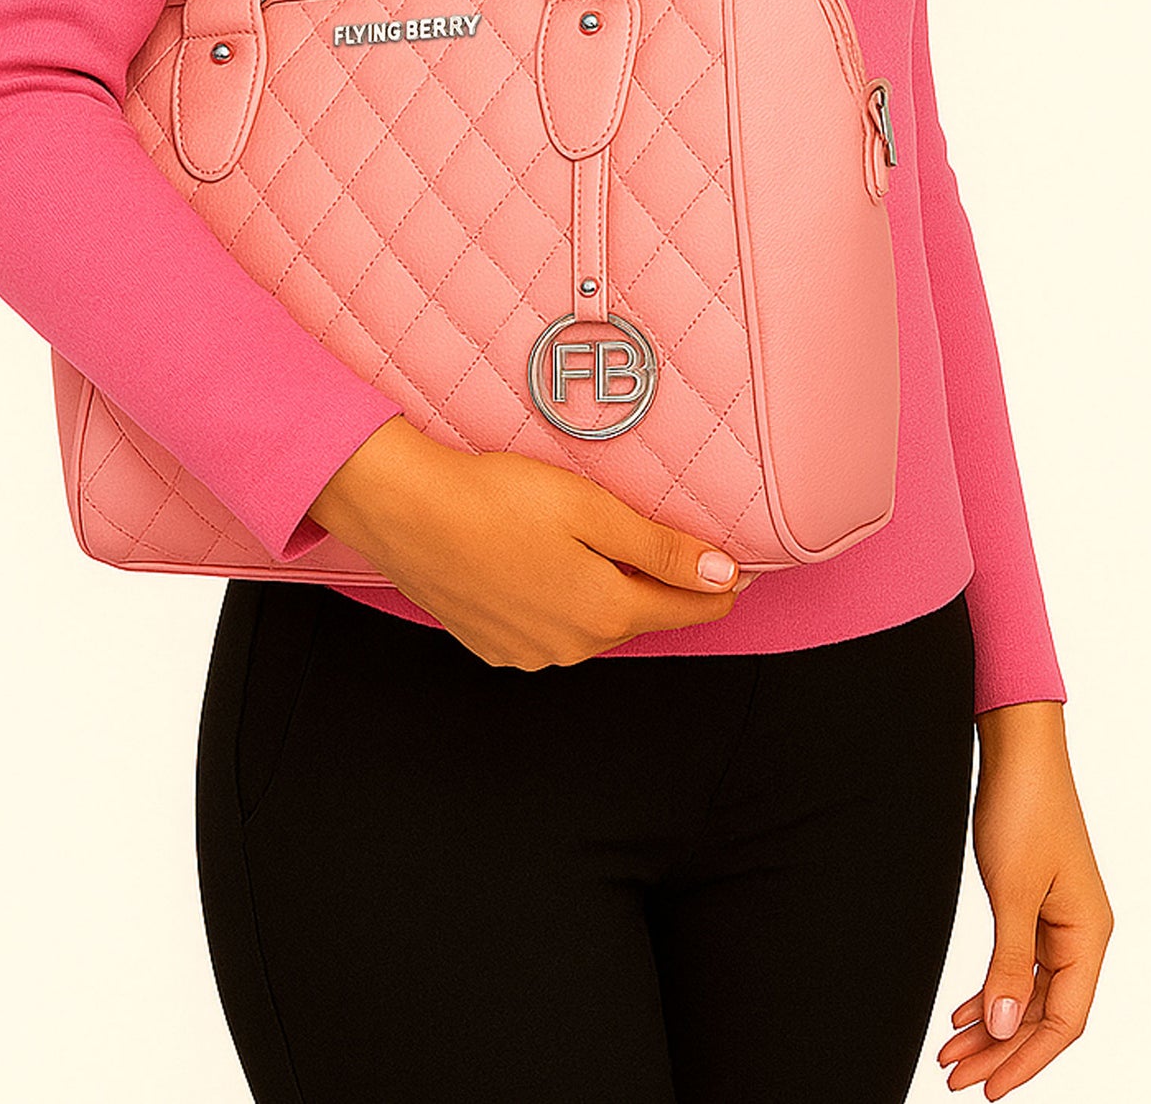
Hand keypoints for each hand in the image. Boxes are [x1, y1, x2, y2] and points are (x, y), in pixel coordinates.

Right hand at [308, 415, 755, 665]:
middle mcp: (572, 646)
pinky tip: (547, 567)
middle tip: (677, 547)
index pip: (686, 607)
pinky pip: (550, 630)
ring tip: (604, 549)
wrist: (407, 512)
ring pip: (593, 625)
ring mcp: (530, 653)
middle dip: (660, 587)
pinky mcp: (495, 646)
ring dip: (608, 595)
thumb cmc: (499, 498)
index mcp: (606, 612)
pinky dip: (562, 603)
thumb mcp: (592, 510)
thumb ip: (661, 549)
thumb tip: (724, 574)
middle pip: (639, 617)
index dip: (718, 585)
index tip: (743, 568)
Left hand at [937, 699, 1112, 1095]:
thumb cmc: (1025, 810)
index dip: (1026, 1060)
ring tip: (950, 1055)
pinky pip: (1018, 965)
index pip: (1064, 1022)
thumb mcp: (1013, 894)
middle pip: (1044, 1014)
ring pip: (1027, 992)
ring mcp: (1058, 920)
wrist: (1019, 749)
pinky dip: (992, 990)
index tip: (989, 1090)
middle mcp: (1080, 934)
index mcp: (1089, 936)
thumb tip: (1006, 1028)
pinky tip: (964, 1014)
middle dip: (1001, 1051)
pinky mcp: (1036, 904)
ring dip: (991, 1025)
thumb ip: (1010, 965)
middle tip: (955, 1080)